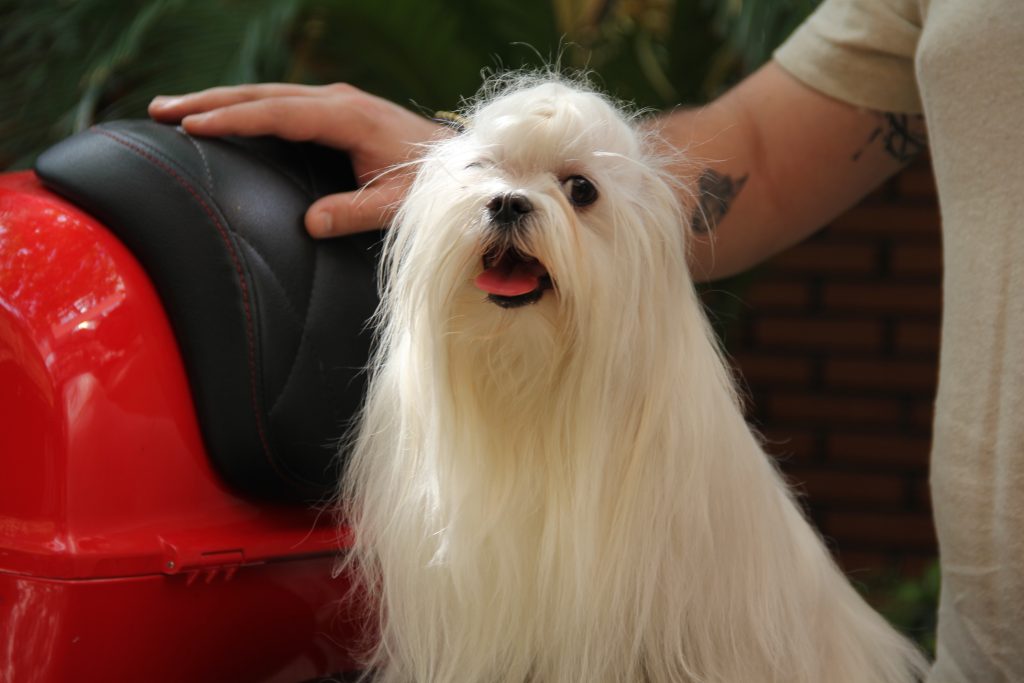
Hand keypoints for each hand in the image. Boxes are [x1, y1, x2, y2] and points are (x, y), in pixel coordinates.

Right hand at [149, 83, 442, 235]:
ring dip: (223, 101)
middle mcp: (339, 101)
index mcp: (349, 118)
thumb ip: (357, 212)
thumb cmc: (434, 186)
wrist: (464, 164)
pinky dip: (247, 109)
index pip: (278, 113)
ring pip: (269, 96)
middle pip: (263, 95)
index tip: (192, 124)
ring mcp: (338, 103)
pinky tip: (224, 118)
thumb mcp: (400, 206)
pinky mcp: (338, 112)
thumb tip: (309, 223)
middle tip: (162, 110)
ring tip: (175, 110)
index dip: (234, 118)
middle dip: (210, 100)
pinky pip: (282, 105)